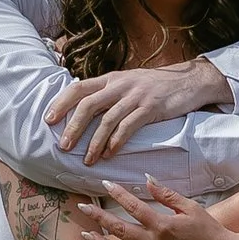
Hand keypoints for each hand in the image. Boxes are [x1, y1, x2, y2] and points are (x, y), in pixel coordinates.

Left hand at [45, 56, 229, 162]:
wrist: (190, 80)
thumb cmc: (156, 86)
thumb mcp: (129, 83)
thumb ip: (109, 93)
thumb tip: (84, 110)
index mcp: (111, 79)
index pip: (79, 88)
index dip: (61, 103)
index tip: (48, 120)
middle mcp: (120, 85)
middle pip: (88, 104)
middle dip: (73, 127)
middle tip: (63, 146)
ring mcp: (136, 96)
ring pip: (107, 119)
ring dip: (94, 142)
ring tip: (87, 159)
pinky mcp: (151, 108)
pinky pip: (129, 126)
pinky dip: (117, 142)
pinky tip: (110, 154)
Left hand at [70, 177, 234, 239]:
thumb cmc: (210, 230)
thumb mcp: (190, 208)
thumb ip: (167, 195)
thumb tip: (147, 179)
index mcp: (162, 226)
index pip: (133, 206)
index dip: (117, 193)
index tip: (104, 184)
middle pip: (118, 229)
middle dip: (97, 217)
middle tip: (82, 208)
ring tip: (86, 235)